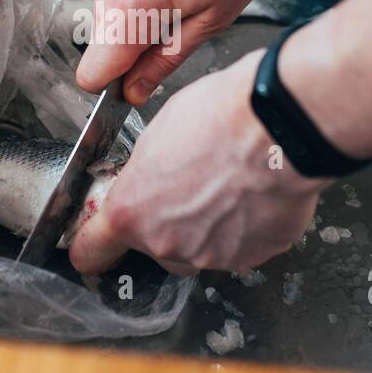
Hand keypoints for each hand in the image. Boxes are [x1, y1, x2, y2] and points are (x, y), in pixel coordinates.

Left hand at [70, 52, 328, 275]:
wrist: (279, 124)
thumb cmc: (220, 117)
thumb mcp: (157, 133)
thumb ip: (144, 173)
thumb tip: (149, 178)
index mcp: (131, 212)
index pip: (91, 251)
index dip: (91, 247)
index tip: (94, 245)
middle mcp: (167, 243)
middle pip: (154, 249)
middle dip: (166, 225)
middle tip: (187, 188)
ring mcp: (213, 255)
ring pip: (200, 249)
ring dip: (207, 228)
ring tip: (226, 185)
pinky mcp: (254, 255)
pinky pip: (240, 246)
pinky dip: (244, 227)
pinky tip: (252, 192)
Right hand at [74, 0, 291, 106]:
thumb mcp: (217, 13)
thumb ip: (168, 58)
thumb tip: (136, 91)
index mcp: (127, 8)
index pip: (92, 75)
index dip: (118, 85)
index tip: (146, 79)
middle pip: (109, 40)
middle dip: (143, 42)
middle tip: (195, 16)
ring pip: (119, 7)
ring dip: (150, 7)